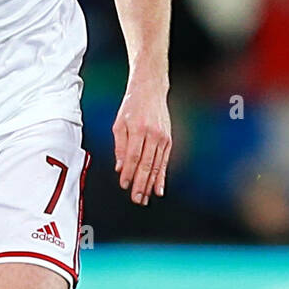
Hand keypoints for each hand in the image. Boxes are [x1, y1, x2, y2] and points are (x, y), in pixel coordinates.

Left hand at [112, 79, 171, 204]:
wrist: (151, 90)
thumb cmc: (132, 105)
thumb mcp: (119, 123)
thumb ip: (119, 146)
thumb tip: (119, 166)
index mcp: (138, 129)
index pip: (133, 156)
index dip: (129, 173)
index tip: (124, 185)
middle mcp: (152, 134)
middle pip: (146, 164)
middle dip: (140, 183)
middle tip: (136, 198)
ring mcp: (163, 138)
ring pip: (156, 165)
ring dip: (150, 184)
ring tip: (145, 197)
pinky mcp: (168, 140)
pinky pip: (164, 161)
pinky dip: (161, 176)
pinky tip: (158, 187)